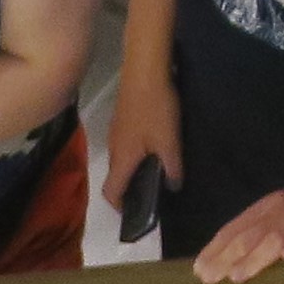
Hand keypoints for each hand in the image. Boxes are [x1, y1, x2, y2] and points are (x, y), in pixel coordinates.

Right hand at [102, 73, 181, 238]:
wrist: (145, 71)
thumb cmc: (156, 110)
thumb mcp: (169, 142)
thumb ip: (172, 168)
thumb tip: (173, 188)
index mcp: (121, 159)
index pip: (110, 192)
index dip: (120, 206)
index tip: (136, 212)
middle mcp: (113, 148)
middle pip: (115, 176)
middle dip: (130, 188)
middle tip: (153, 191)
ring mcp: (115, 131)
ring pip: (121, 158)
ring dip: (134, 168)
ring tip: (157, 169)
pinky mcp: (121, 117)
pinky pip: (125, 143)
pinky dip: (136, 152)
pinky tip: (155, 144)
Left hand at [193, 182, 283, 283]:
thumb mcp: (281, 221)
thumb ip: (258, 238)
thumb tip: (225, 267)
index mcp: (268, 206)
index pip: (235, 227)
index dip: (216, 249)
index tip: (199, 271)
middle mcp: (283, 207)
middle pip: (251, 233)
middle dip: (228, 257)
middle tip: (211, 278)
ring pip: (277, 235)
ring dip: (257, 256)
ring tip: (239, 276)